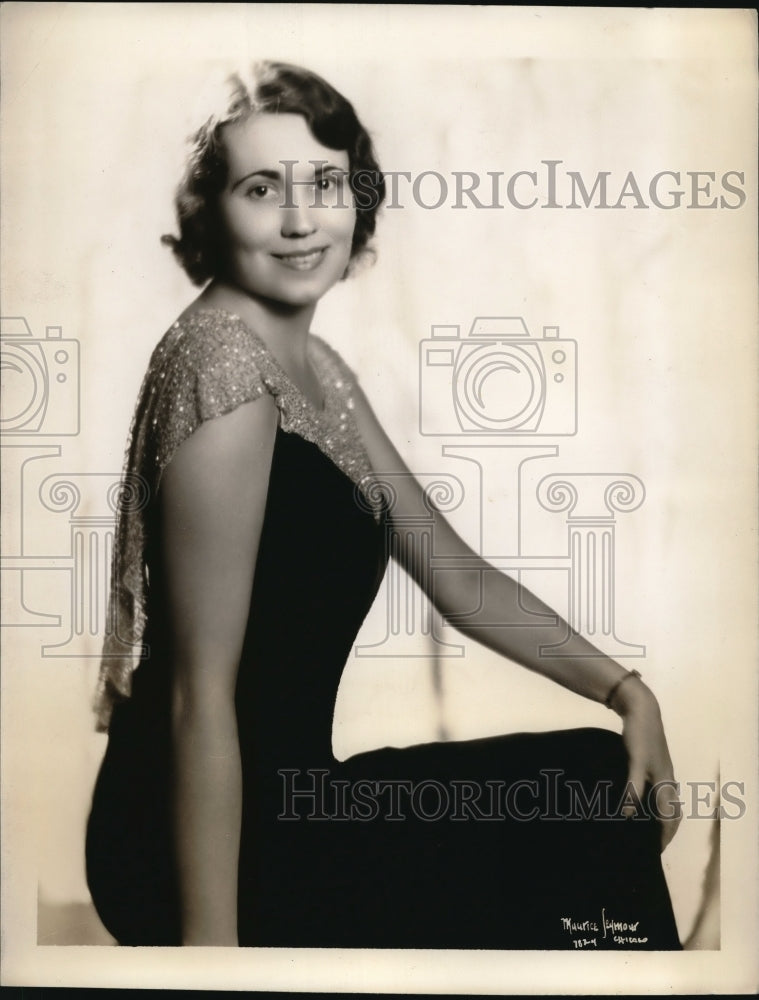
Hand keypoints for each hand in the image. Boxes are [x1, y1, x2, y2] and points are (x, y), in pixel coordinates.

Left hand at [612, 677, 681, 850]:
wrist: (641, 709)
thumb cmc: (639, 735)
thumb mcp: (635, 762)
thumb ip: (633, 787)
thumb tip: (629, 813)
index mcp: (666, 781)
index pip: (670, 817)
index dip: (664, 836)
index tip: (656, 851)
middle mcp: (668, 778)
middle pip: (673, 811)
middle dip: (666, 830)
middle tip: (655, 845)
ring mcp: (662, 770)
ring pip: (667, 800)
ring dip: (662, 816)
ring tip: (649, 828)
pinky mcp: (654, 762)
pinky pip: (659, 789)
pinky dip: (655, 801)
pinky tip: (641, 800)